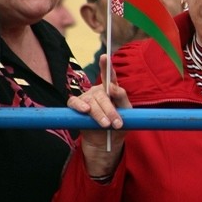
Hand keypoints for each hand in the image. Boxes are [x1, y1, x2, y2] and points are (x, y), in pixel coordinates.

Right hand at [67, 54, 131, 175]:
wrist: (106, 144)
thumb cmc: (118, 126)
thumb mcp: (127, 113)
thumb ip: (122, 98)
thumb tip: (113, 87)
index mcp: (111, 90)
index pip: (110, 76)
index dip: (107, 66)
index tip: (105, 56)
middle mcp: (98, 91)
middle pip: (103, 95)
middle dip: (111, 110)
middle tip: (117, 123)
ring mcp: (86, 98)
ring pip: (91, 102)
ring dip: (99, 114)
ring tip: (106, 125)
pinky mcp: (76, 107)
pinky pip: (74, 103)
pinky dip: (79, 106)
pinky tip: (85, 110)